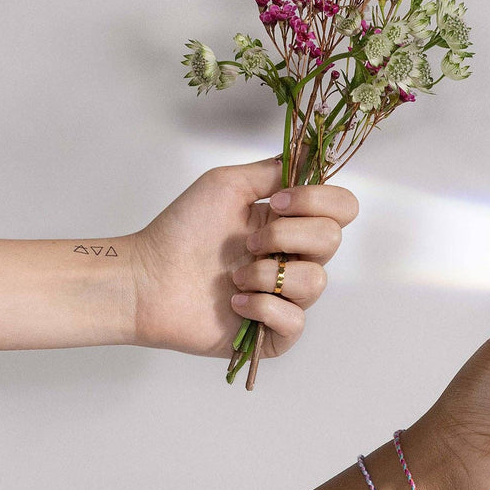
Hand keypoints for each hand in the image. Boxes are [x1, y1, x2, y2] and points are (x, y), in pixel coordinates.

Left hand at [127, 158, 357, 356]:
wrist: (149, 279)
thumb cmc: (182, 231)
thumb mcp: (226, 185)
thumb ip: (272, 171)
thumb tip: (309, 156)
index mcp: (290, 224)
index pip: (341, 208)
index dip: (317, 201)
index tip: (277, 202)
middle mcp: (295, 259)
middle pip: (332, 240)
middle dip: (286, 236)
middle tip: (246, 243)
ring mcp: (288, 297)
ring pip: (315, 282)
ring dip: (267, 275)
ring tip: (233, 278)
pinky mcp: (276, 333)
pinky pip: (294, 320)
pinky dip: (262, 308)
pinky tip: (234, 304)